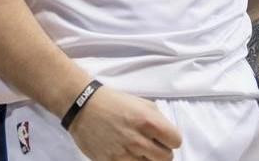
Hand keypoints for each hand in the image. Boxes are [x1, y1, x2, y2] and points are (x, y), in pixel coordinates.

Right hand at [67, 85, 181, 160]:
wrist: (83, 106)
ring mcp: (124, 153)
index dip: (171, 139)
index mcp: (147, 120)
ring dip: (147, 158)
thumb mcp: (141, 103)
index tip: (164, 137)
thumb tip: (167, 135)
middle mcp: (137, 139)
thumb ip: (158, 119)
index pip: (176, 141)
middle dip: (162, 151)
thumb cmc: (112, 102)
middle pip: (166, 158)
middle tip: (152, 145)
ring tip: (137, 148)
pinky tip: (126, 152)